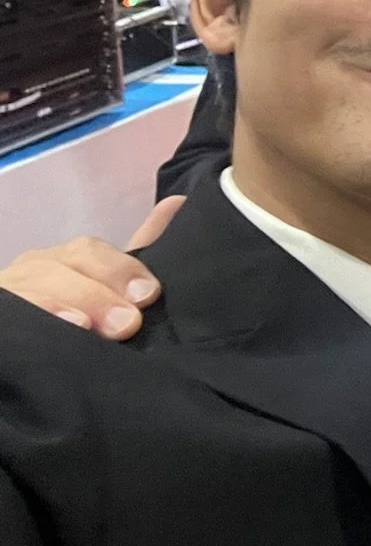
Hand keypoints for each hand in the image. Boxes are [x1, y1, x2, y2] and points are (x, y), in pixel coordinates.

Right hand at [0, 196, 180, 338]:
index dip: (121, 270)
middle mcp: (33, 270)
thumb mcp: (108, 283)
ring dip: (58, 307)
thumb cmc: (77, 311)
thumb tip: (178, 203)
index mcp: (64, 259)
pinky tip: (38, 333)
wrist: (28, 343)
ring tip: (83, 326)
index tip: (148, 295)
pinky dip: (26, 318)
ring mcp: (8, 291)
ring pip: (28, 290)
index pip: (90, 251)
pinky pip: (8, 313)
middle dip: (95, 294)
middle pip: (59, 269)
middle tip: (126, 323)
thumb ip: (141, 249)